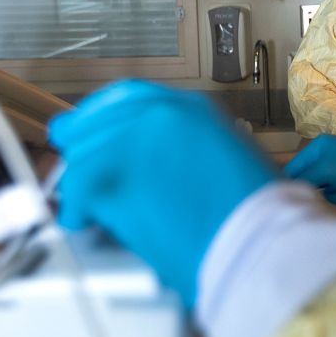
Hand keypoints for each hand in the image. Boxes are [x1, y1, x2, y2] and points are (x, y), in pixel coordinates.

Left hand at [50, 80, 276, 306]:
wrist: (258, 239)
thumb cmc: (254, 212)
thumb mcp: (230, 156)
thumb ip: (186, 146)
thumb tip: (155, 161)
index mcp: (192, 108)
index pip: (128, 97)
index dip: (99, 116)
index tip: (85, 133)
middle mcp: (162, 113)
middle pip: (94, 122)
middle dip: (83, 151)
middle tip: (81, 181)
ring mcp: (137, 138)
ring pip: (82, 155)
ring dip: (83, 187)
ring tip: (93, 211)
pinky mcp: (116, 173)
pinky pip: (77, 188)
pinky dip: (77, 209)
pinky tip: (85, 221)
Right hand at [283, 134, 335, 203]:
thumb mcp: (324, 171)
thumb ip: (305, 179)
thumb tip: (288, 187)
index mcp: (315, 147)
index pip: (293, 168)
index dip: (292, 184)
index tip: (293, 199)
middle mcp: (323, 154)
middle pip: (310, 181)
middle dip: (322, 190)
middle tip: (333, 190)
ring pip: (325, 189)